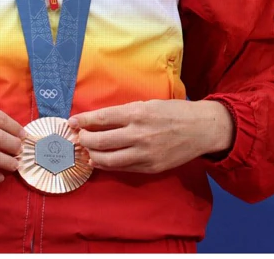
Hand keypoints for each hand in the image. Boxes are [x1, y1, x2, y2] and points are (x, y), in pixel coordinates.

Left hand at [70, 99, 233, 173]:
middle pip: (99, 140)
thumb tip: (100, 121)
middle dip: (84, 139)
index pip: (102, 118)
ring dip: (92, 155)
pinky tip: (102, 160)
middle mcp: (138, 133)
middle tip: (79, 137)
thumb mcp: (150, 104)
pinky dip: (108, 165)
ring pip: (107, 159)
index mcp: (138, 112)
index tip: (72, 121)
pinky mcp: (149, 167)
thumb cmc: (175, 112)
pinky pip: (122, 168)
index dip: (83, 120)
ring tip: (88, 151)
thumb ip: (126, 113)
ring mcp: (144, 153)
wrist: (202, 129)